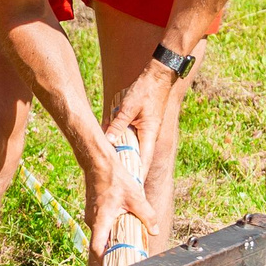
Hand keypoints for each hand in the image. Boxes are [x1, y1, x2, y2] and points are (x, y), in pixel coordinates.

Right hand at [80, 149, 157, 265]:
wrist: (98, 162)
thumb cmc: (113, 178)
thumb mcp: (135, 197)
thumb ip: (147, 215)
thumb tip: (155, 230)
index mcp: (100, 221)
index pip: (97, 249)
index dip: (103, 262)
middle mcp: (93, 221)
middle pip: (100, 244)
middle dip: (111, 253)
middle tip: (124, 261)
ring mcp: (92, 216)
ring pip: (102, 234)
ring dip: (112, 239)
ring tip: (126, 245)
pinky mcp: (94, 210)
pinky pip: (102, 225)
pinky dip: (111, 229)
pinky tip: (122, 226)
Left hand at [103, 60, 182, 174]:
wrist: (157, 76)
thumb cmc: (146, 90)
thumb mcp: (128, 107)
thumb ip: (118, 124)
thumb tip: (108, 140)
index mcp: (149, 135)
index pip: (144, 162)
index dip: (137, 176)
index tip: (130, 189)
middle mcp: (149, 136)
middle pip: (138, 158)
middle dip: (128, 170)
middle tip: (117, 183)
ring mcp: (146, 131)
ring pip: (132, 148)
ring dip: (123, 156)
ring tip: (112, 170)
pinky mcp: (142, 125)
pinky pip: (130, 137)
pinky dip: (121, 141)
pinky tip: (110, 143)